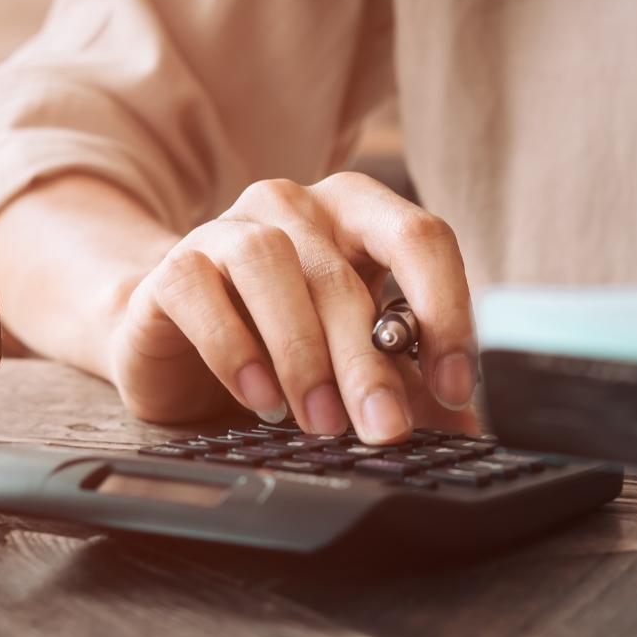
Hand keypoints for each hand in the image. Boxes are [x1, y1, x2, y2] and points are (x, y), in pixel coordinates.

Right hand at [110, 172, 477, 440]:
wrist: (178, 340)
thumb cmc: (280, 341)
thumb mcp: (355, 361)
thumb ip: (408, 384)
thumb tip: (464, 430)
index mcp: (360, 214)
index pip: (420, 238)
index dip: (446, 309)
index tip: (453, 386)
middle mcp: (297, 206)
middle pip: (342, 274)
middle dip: (368, 363)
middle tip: (384, 428)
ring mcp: (230, 226)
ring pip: (270, 266)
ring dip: (302, 354)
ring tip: (321, 423)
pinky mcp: (173, 264)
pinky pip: (200, 289)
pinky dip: (235, 349)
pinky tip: (262, 399)